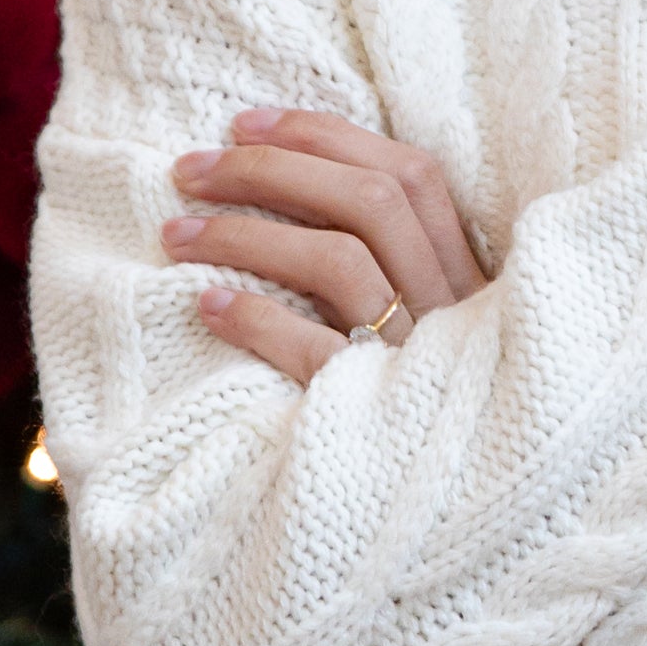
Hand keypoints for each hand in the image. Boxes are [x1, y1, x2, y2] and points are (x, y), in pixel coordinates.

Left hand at [163, 108, 489, 388]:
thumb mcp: (432, 326)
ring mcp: (422, 363)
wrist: (453, 524)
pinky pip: (316, 354)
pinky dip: (257, 319)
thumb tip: (294, 184)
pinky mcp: (382, 420)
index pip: (413, 174)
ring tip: (175, 233)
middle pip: (372, 203)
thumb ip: (392, 264)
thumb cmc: (425, 411)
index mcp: (471, 276)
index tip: (245, 121)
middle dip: (273, 169)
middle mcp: (457, 311)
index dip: (327, 136)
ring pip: (340, 263)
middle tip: (190, 168)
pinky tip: (206, 307)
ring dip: (246, 233)